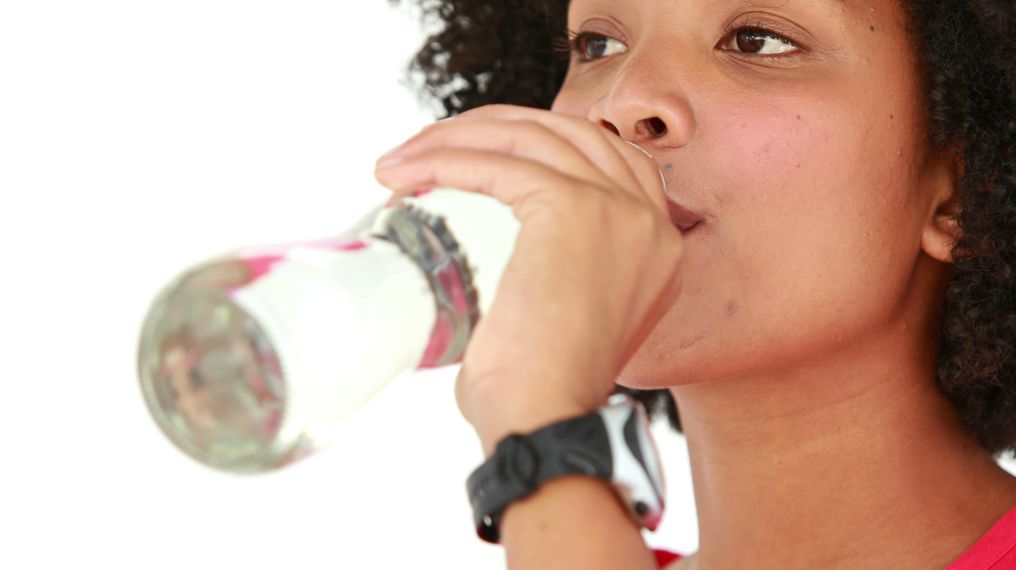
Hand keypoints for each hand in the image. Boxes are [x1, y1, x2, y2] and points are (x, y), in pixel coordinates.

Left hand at [374, 104, 683, 451]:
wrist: (544, 424)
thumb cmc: (537, 392)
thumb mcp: (564, 321)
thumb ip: (550, 276)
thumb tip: (483, 259)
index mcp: (654, 245)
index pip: (594, 159)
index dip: (528, 143)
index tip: (465, 156)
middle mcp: (648, 220)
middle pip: (564, 133)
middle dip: (488, 129)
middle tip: (424, 150)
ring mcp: (618, 210)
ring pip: (530, 137)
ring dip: (456, 137)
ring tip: (402, 160)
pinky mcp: (574, 210)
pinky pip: (500, 165)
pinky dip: (446, 161)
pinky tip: (407, 175)